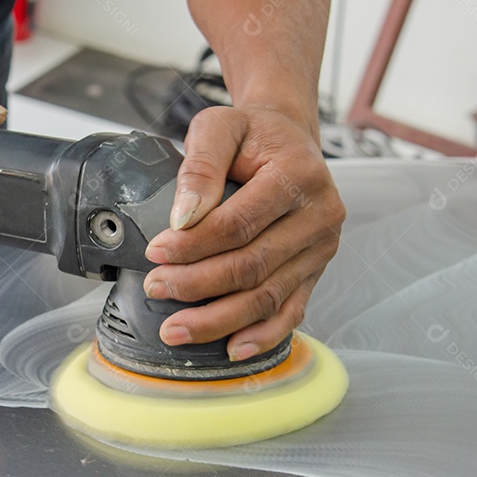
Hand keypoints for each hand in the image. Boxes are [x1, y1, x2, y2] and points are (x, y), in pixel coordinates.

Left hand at [143, 106, 344, 359]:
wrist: (287, 139)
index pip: (240, 222)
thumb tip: (183, 217)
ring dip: (219, 319)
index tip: (155, 252)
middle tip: (157, 290)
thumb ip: (200, 165)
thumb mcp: (218, 127)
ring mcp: (321, 248)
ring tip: (176, 329)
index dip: (195, 244)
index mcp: (300, 175)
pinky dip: (262, 335)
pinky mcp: (315, 271)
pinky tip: (232, 349)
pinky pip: (291, 311)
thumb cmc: (251, 135)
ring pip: (268, 296)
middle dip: (198, 285)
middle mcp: (320, 215)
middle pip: (253, 265)